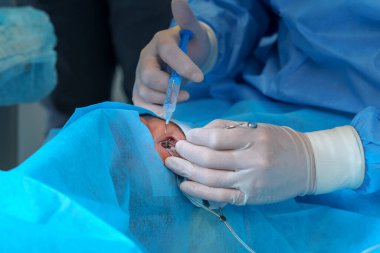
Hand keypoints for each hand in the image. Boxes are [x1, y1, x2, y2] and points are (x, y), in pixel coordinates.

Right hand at [133, 0, 209, 115]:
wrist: (187, 59)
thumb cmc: (192, 45)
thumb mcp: (195, 32)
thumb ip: (188, 19)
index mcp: (160, 41)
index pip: (168, 52)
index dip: (183, 66)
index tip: (200, 79)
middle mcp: (146, 58)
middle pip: (148, 76)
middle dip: (168, 87)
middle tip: (187, 93)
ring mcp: (140, 75)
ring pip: (144, 92)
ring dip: (164, 100)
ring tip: (181, 98)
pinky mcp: (140, 89)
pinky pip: (141, 104)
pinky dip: (154, 110)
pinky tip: (168, 109)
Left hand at [165, 120, 315, 204]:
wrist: (307, 165)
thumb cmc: (279, 141)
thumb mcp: (258, 127)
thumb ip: (228, 127)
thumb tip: (198, 132)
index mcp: (256, 138)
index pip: (217, 138)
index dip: (196, 137)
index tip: (187, 135)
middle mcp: (254, 160)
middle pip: (210, 159)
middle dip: (187, 153)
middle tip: (175, 149)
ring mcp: (252, 181)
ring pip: (211, 178)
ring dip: (187, 171)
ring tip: (173, 165)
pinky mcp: (250, 197)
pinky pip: (219, 196)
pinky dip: (198, 191)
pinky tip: (185, 185)